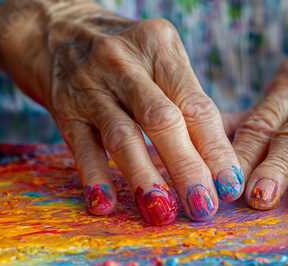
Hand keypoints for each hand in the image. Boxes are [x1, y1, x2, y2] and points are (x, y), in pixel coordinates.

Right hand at [0, 0, 243, 223]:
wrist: (58, 31)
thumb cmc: (128, 56)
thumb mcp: (161, 59)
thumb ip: (187, 101)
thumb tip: (219, 161)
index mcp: (161, 49)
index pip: (196, 106)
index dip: (216, 149)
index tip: (229, 186)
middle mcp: (127, 64)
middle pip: (163, 121)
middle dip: (186, 168)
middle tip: (203, 207)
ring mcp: (92, 85)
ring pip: (123, 137)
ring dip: (144, 178)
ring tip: (161, 213)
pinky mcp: (64, 107)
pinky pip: (81, 146)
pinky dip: (95, 176)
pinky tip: (105, 204)